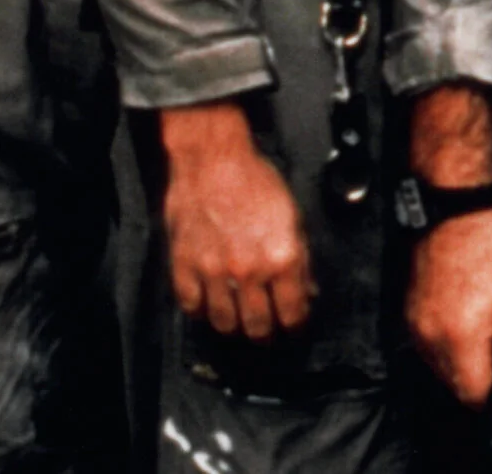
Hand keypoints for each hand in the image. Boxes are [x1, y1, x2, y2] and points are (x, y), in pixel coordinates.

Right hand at [158, 101, 313, 338]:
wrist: (213, 159)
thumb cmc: (254, 179)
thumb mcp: (292, 215)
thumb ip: (300, 258)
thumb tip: (305, 289)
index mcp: (281, 257)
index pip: (292, 313)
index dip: (294, 322)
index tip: (291, 321)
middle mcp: (249, 270)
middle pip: (257, 326)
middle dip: (264, 331)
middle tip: (264, 327)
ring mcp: (214, 271)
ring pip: (224, 322)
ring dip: (233, 324)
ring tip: (237, 318)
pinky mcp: (185, 265)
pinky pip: (192, 306)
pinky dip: (200, 309)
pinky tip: (208, 302)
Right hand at [408, 206, 491, 407]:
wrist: (456, 206)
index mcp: (461, 336)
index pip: (476, 395)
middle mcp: (431, 337)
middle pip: (457, 386)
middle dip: (484, 380)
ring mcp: (416, 326)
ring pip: (441, 369)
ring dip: (465, 365)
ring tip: (489, 330)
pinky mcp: (409, 313)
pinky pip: (429, 348)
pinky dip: (449, 347)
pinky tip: (469, 321)